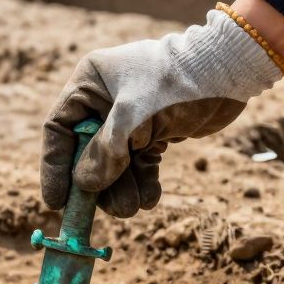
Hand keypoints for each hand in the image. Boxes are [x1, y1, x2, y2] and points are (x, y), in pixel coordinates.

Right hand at [41, 8, 282, 217]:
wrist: (228, 73)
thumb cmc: (174, 83)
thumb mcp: (133, 118)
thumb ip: (105, 152)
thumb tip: (85, 185)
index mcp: (89, 83)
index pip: (59, 129)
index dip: (55, 167)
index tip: (56, 202)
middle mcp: (104, 101)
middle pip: (86, 153)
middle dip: (97, 185)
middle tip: (105, 211)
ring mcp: (130, 119)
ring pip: (115, 164)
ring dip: (122, 189)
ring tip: (133, 209)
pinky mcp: (154, 133)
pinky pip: (140, 165)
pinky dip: (143, 182)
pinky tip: (150, 199)